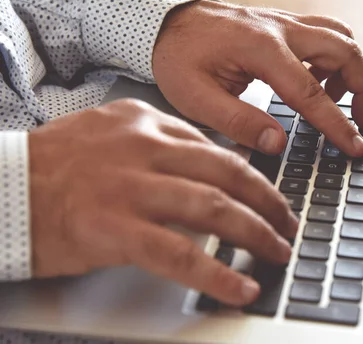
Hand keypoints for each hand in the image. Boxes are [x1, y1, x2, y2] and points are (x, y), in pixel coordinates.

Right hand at [28, 99, 296, 305]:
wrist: (2, 187)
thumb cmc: (55, 164)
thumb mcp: (110, 134)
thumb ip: (159, 144)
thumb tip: (206, 167)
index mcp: (146, 121)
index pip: (216, 147)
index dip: (252, 176)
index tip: (269, 195)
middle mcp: (145, 148)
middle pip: (229, 172)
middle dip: (269, 201)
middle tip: (288, 222)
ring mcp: (132, 187)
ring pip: (215, 208)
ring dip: (257, 234)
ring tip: (279, 252)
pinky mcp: (116, 229)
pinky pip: (181, 254)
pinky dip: (217, 274)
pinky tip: (241, 287)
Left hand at [152, 0, 362, 156]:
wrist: (166, 22)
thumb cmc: (177, 57)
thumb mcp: (195, 97)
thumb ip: (238, 121)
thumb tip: (277, 143)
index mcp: (260, 48)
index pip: (311, 93)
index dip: (338, 124)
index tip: (356, 146)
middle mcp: (280, 28)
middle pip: (345, 50)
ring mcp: (284, 22)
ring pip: (341, 37)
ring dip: (352, 70)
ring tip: (339, 103)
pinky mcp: (283, 23)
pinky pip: (325, 34)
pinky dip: (334, 59)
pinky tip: (317, 82)